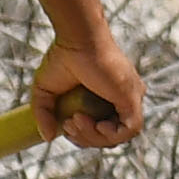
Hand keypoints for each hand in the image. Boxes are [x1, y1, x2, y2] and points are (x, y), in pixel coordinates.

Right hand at [33, 21, 149, 150]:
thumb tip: (49, 138)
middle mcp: (122, 100)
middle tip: (69, 124)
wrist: (76, 40)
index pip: (101, 132)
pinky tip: (95, 124)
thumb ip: (45, 115)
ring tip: (75, 120)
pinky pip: (130, 129)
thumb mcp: (46, 91)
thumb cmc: (63, 58)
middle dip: (85, 139)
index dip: (83, 137)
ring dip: (93, 136)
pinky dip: (111, 134)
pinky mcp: (133, 97)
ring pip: (119, 136)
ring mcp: (130, 99)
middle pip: (109, 138)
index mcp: (107, 99)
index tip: (66, 126)